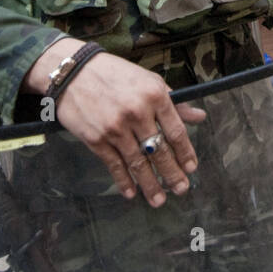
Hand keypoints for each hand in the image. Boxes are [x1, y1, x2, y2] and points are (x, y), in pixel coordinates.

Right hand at [28, 43, 205, 205]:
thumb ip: (174, 101)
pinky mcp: (96, 139)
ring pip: (138, 162)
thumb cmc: (114, 73)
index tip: (191, 168)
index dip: (185, 153)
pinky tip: (131, 193)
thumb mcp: (148, 80)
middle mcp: (137, 112)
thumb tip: (199, 117)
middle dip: (172, 173)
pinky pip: (114, 164)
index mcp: (154, 95)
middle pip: (159, 150)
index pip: (176, 131)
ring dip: (150, 184)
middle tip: (181, 189)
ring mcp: (115, 128)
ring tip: (159, 199)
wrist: (73, 72)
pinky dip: (123, 181)